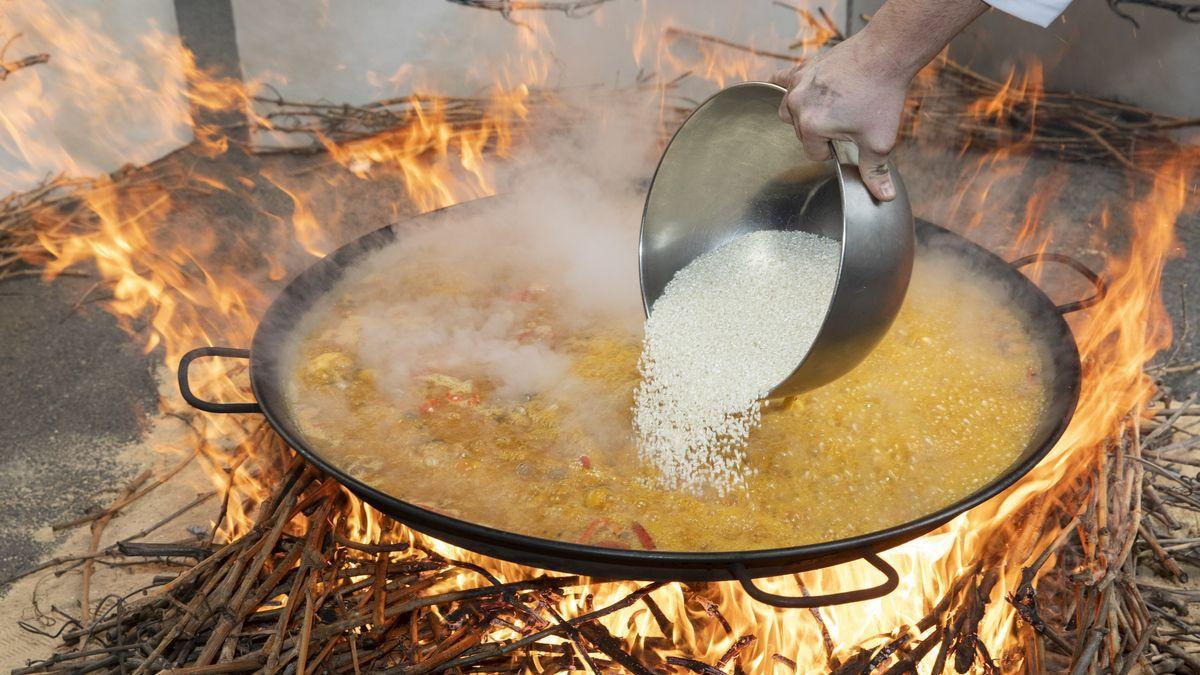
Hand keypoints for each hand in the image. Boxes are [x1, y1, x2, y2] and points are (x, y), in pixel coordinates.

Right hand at [770, 34, 908, 201]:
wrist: (885, 54)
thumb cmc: (881, 96)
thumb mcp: (879, 141)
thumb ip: (875, 171)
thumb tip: (884, 196)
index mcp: (812, 126)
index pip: (814, 153)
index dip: (832, 151)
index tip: (848, 141)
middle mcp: (798, 105)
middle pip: (801, 133)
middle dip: (820, 133)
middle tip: (845, 124)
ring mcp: (798, 85)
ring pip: (789, 111)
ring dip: (803, 115)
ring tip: (826, 112)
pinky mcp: (803, 68)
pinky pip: (782, 79)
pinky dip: (784, 86)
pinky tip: (789, 90)